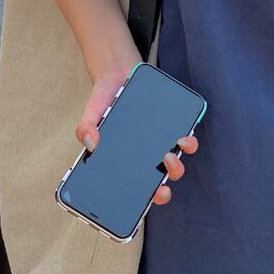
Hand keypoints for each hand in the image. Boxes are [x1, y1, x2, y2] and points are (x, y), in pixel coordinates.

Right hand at [75, 68, 199, 206]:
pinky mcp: (173, 125)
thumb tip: (91, 143)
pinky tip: (183, 134)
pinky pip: (185, 137)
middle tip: (162, 176)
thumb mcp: (91, 113)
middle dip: (166, 184)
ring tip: (174, 149)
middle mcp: (148, 156)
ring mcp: (162, 142)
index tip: (152, 197)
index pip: (141, 189)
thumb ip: (86, 127)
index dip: (149, 199)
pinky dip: (187, 140)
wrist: (119, 74)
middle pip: (162, 179)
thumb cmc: (104, 101)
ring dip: (179, 163)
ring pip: (177, 161)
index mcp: (129, 163)